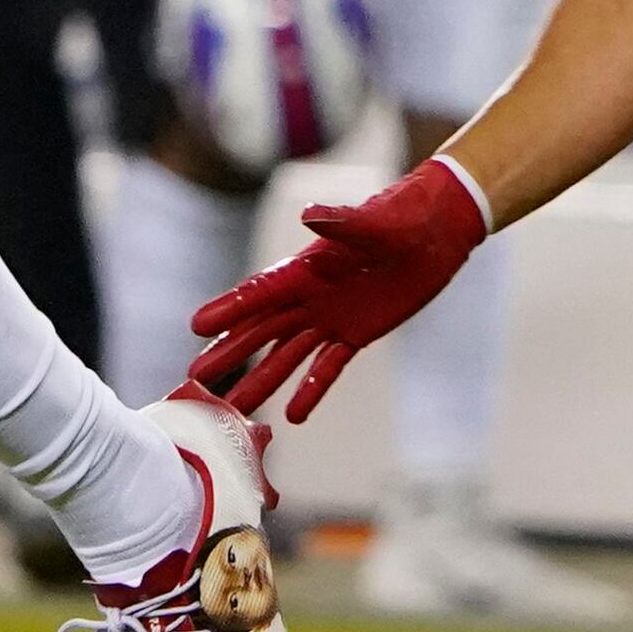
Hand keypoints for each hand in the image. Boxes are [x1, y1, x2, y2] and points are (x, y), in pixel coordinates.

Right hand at [191, 158, 491, 420]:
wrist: (438, 229)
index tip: (196, 326)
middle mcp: (310, 295)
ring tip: (232, 407)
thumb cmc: (406, 215)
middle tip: (194, 380)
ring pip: (287, 354)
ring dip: (261, 380)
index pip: (261, 291)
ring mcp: (330, 317)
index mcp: (309, 266)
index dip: (230, 308)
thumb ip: (344, 224)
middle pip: (262, 329)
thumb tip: (310, 217)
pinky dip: (311, 389)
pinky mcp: (355, 333)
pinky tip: (293, 416)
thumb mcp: (378, 222)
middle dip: (230, 353)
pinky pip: (327, 367)